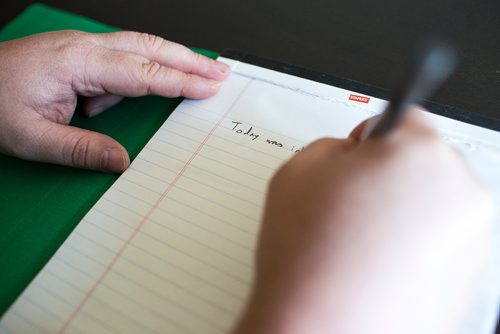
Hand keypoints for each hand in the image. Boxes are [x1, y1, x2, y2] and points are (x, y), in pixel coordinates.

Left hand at [0, 30, 228, 171]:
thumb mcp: (30, 138)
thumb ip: (80, 150)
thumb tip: (123, 162)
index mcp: (77, 63)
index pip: (142, 72)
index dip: (180, 80)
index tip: (210, 87)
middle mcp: (84, 47)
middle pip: (149, 47)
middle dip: (189, 60)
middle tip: (220, 71)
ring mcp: (82, 47)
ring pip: (140, 46)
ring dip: (174, 57)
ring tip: (203, 70)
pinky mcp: (80, 54)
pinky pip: (124, 55)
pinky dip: (149, 65)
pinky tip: (153, 84)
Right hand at [234, 109, 494, 333]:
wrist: (322, 332)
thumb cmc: (308, 257)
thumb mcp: (299, 170)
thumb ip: (332, 145)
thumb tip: (352, 153)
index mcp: (420, 153)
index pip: (403, 116)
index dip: (370, 136)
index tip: (359, 155)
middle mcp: (460, 190)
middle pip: (422, 160)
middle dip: (388, 173)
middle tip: (352, 203)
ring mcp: (472, 236)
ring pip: (432, 200)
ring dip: (402, 208)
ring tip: (361, 239)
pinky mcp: (469, 274)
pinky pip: (439, 238)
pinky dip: (414, 242)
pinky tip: (378, 262)